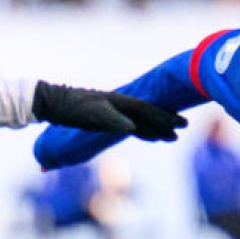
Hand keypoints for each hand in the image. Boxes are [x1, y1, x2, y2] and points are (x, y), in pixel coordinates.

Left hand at [32, 82, 187, 140]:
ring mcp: (114, 110)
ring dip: (156, 127)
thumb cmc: (73, 109)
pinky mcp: (106, 117)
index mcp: (121, 102)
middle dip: (166, 120)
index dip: (164, 118)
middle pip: (149, 113)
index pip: (148, 111)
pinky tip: (146, 135)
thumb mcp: (93, 115)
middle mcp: (121, 104)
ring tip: (172, 135)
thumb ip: (113, 121)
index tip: (180, 125)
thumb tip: (132, 128)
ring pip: (141, 119)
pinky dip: (142, 130)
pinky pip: (130, 124)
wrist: (55, 103)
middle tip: (185, 126)